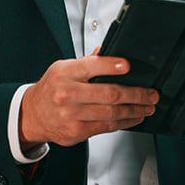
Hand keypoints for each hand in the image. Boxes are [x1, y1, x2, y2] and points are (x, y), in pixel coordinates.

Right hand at [19, 55, 158, 147]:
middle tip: (151, 93)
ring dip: (135, 110)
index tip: (128, 66)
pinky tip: (134, 118)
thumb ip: (87, 62)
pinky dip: (124, 122)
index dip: (111, 66)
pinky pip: (107, 127)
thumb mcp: (64, 68)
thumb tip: (109, 53)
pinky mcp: (77, 131)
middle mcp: (68, 94)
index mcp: (65, 72)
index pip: (92, 66)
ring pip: (111, 113)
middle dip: (135, 94)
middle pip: (108, 93)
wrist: (33, 114)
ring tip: (148, 107)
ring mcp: (72, 115)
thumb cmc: (52, 88)